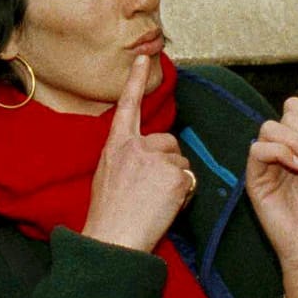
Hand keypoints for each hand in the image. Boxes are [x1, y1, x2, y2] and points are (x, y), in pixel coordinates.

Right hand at [80, 55, 192, 251]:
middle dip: (168, 163)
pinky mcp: (174, 174)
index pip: (127, 106)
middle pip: (169, 142)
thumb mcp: (108, 177)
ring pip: (181, 162)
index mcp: (116, 145)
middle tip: (150, 192)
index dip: (135, 81)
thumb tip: (148, 158)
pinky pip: (190, 179)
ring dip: (176, 181)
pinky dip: (183, 194)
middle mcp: (136, 146)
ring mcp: (156, 158)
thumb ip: (127, 159)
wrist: (113, 239)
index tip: (143, 58)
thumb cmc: (109, 216)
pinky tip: (165, 206)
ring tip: (154, 201)